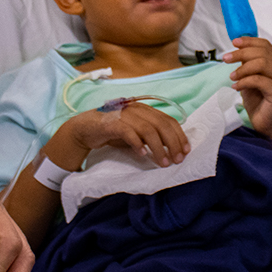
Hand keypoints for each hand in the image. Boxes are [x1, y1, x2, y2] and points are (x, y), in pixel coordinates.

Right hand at [57, 103, 190, 167]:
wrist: (85, 128)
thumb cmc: (113, 131)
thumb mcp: (136, 132)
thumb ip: (151, 136)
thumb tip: (171, 149)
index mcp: (145, 109)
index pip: (168, 120)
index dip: (179, 135)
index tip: (186, 151)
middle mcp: (137, 109)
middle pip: (162, 124)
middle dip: (173, 143)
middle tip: (177, 160)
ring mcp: (124, 115)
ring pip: (148, 129)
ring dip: (158, 148)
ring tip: (163, 162)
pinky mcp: (111, 123)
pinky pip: (128, 132)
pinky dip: (137, 144)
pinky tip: (142, 155)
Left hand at [224, 37, 271, 137]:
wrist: (269, 127)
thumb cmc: (261, 105)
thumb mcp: (251, 81)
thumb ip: (248, 66)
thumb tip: (237, 51)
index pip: (266, 45)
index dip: (249, 41)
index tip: (234, 42)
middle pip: (263, 52)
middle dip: (241, 53)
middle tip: (226, 59)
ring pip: (262, 63)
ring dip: (242, 68)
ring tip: (232, 77)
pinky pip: (259, 80)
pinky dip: (245, 81)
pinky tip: (237, 87)